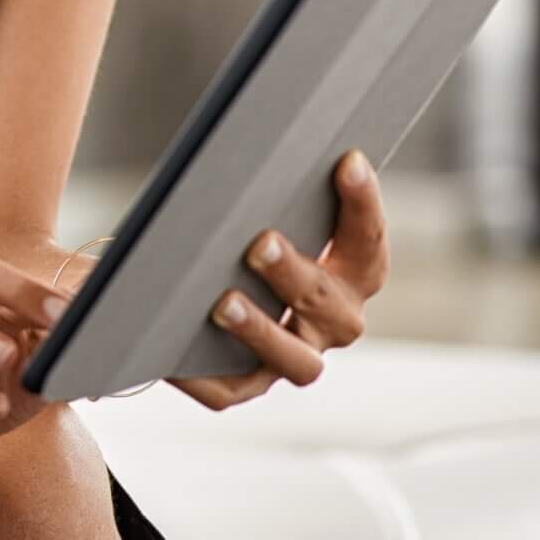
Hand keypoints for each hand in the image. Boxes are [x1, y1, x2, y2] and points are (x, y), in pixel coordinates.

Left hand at [176, 149, 389, 410]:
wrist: (182, 283)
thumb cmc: (232, 230)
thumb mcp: (251, 209)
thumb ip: (261, 188)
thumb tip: (244, 150)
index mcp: (348, 275)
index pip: (367, 245)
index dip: (363, 206)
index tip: (347, 160)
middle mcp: (330, 322)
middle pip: (329, 305)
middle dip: (295, 273)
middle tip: (260, 242)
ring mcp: (289, 357)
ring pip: (296, 360)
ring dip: (262, 331)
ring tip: (224, 302)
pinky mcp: (241, 383)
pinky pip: (227, 390)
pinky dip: (201, 375)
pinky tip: (171, 355)